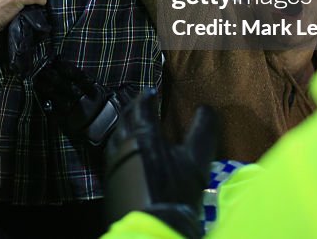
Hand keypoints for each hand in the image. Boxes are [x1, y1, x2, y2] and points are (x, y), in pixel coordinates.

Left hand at [106, 90, 215, 238]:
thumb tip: (207, 108)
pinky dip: (119, 146)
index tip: (151, 91)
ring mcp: (112, 163)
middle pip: (124, 118)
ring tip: (132, 127)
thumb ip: (202, 132)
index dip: (146, 96)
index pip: (141, 106)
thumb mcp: (196, 160)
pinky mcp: (109, 180)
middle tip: (140, 105)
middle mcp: (123, 143)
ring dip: (124, 127)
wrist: (150, 225)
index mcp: (143, 134)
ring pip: (115, 136)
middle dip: (132, 108)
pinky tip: (126, 154)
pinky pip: (112, 154)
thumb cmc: (174, 190)